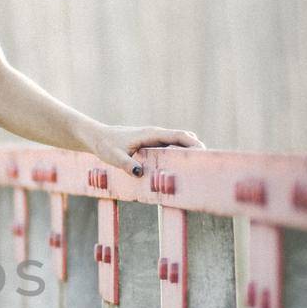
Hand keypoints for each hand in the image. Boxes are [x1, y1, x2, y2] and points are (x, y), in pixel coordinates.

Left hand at [85, 122, 205, 176]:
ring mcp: (155, 138)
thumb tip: (140, 173)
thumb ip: (127, 165)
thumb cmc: (106, 145)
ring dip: (190, 152)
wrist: (97, 137)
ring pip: (179, 142)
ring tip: (201, 167)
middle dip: (197, 148)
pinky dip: (181, 153)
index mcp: (151, 134)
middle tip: (209, 164)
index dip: (193, 143)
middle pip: (184, 138)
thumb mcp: (114, 157)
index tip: (204, 153)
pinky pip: (171, 147)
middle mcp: (156, 134)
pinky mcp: (152, 143)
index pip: (178, 136)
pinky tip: (184, 166)